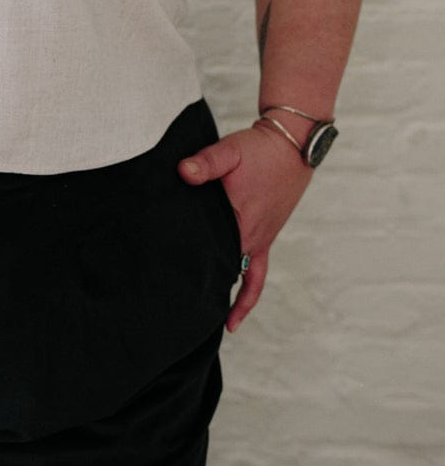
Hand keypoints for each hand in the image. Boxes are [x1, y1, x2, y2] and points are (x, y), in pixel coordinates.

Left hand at [177, 124, 313, 333]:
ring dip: (224, 298)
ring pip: (238, 277)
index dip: (192, 267)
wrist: (291, 145)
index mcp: (240, 218)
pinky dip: (248, 294)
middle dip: (202, 289)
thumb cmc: (259, 149)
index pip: (211, 250)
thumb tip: (184, 172)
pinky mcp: (266, 236)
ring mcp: (260, 239)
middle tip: (179, 313)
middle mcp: (251, 236)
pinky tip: (236, 313)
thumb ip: (206, 163)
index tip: (173, 288)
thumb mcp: (230, 151)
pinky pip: (258, 276)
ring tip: (203, 321)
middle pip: (221, 268)